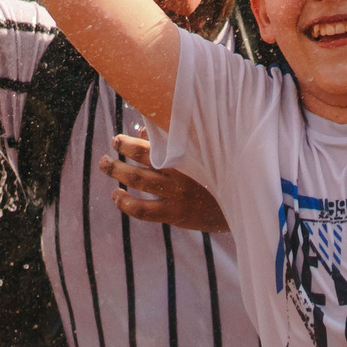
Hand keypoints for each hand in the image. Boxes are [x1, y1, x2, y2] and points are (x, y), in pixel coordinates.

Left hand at [99, 132, 228, 231]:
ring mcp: (177, 195)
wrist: (240, 206)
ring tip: (106, 165)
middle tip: (110, 148)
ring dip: (118, 173)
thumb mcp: (204, 155)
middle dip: (123, 152)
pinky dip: (126, 203)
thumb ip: (176, 141)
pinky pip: (143, 210)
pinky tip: (116, 195)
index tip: (119, 138)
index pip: (157, 143)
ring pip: (140, 182)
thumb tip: (142, 132)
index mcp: (190, 156)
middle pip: (144, 160)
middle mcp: (182, 174)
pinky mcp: (174, 214)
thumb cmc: (219, 174)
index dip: (133, 140)